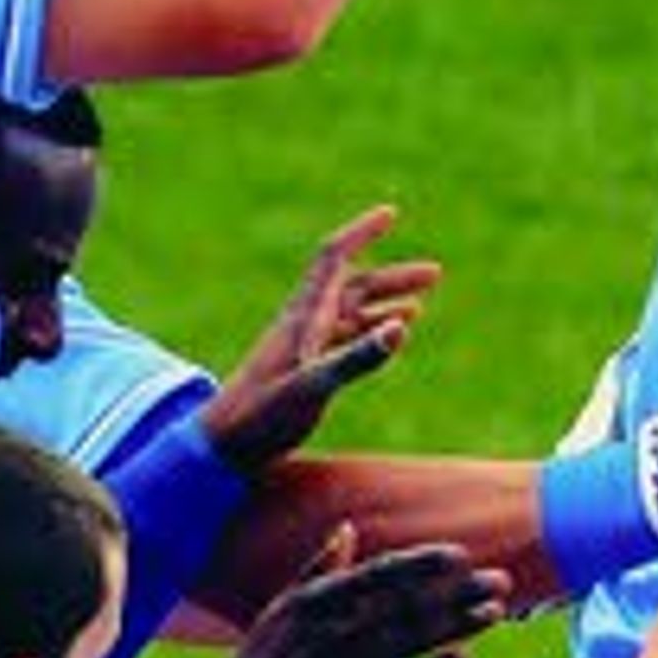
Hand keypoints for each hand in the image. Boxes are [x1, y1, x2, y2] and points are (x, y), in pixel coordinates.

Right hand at [195, 525, 508, 657]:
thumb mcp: (282, 606)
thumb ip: (319, 568)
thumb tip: (348, 529)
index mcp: (318, 602)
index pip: (382, 575)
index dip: (423, 564)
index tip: (460, 555)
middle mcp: (337, 632)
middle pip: (411, 606)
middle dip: (459, 592)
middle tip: (502, 579)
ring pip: (415, 641)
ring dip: (459, 625)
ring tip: (495, 611)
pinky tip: (463, 654)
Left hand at [200, 207, 440, 473]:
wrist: (222, 445)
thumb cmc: (261, 415)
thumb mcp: (313, 386)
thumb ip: (358, 357)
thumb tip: (402, 327)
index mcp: (304, 316)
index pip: (334, 258)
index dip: (362, 232)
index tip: (391, 213)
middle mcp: (305, 323)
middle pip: (353, 285)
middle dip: (393, 276)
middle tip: (435, 273)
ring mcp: (305, 345)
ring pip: (352, 313)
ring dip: (386, 304)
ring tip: (420, 305)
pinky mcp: (306, 367)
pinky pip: (345, 338)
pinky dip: (372, 332)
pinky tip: (389, 339)